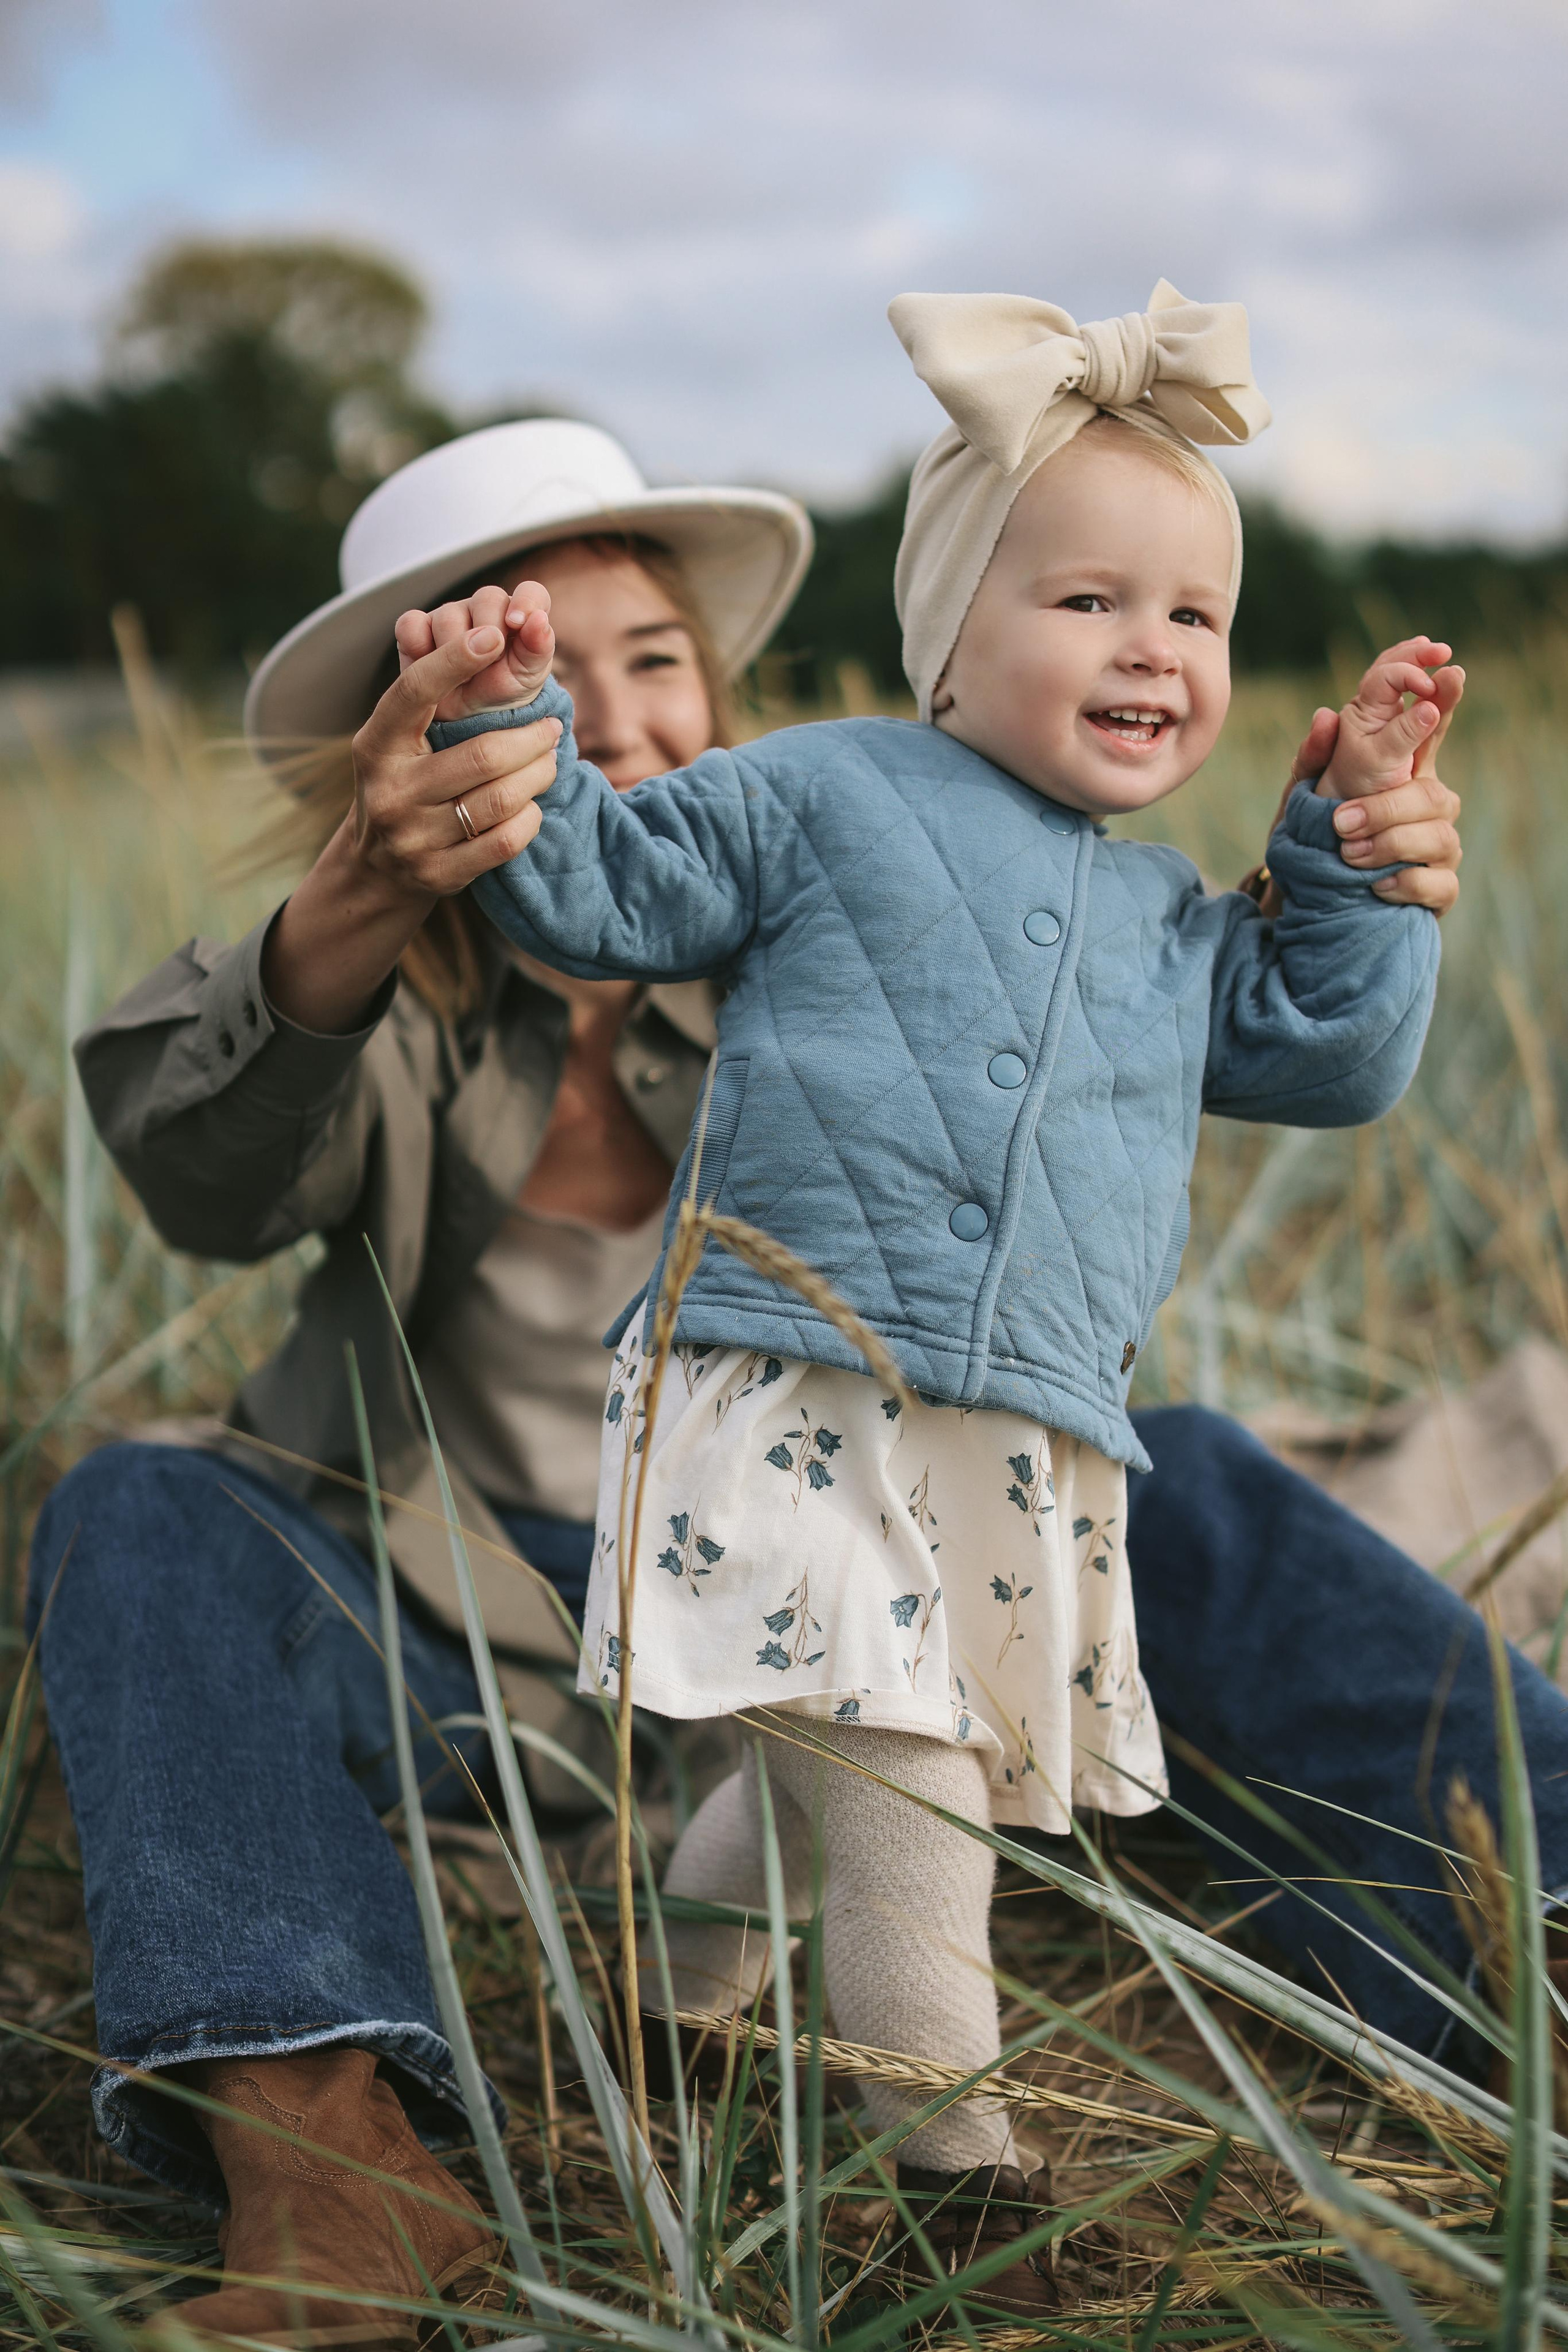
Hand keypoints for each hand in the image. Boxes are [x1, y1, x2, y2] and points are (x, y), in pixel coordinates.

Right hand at [348, 620, 561, 902]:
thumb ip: (426, 706)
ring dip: (538, 775)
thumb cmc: (402, 785)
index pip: (415, 693)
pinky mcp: (439, 874)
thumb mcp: (395, 744)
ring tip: (549, 762)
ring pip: (501, 799)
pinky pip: (505, 840)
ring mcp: (413, 838)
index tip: (495, 636)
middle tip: (552, 728)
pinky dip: (529, 819)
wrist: (375, 870)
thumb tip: (487, 642)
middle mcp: (390, 791)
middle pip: (483, 755)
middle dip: (531, 738)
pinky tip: (531, 806)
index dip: (455, 660)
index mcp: (376, 746)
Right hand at [394, 580, 554, 721]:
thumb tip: (540, 619)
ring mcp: (449, 615)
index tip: (516, 623)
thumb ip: (538, 647)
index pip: (530, 592)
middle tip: (488, 667)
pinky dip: (417, 645)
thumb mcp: (528, 677)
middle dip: (488, 634)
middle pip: (486, 599)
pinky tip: (429, 666)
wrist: (469, 720)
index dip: (525, 602)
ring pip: (448, 615)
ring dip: (456, 653)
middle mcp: (483, 608)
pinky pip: (411, 624)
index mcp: (518, 615)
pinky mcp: (417, 629)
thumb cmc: (503, 693)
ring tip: (463, 677)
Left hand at [1245, 643, 1464, 917]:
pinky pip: (1439, 884)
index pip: (1431, 732)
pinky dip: (1405, 884)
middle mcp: (1429, 808)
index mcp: (1404, 775)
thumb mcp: (1300, 798)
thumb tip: (1325, 716)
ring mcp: (1440, 850)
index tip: (1449, 671)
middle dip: (1385, 808)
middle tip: (1340, 823)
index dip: (1443, 702)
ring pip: (1438, 838)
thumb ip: (1311, 759)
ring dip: (1389, 845)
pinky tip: (1375, 886)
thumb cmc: (1313, 842)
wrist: (1308, 904)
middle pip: (1432, 795)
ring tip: (1348, 855)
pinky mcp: (1440, 891)